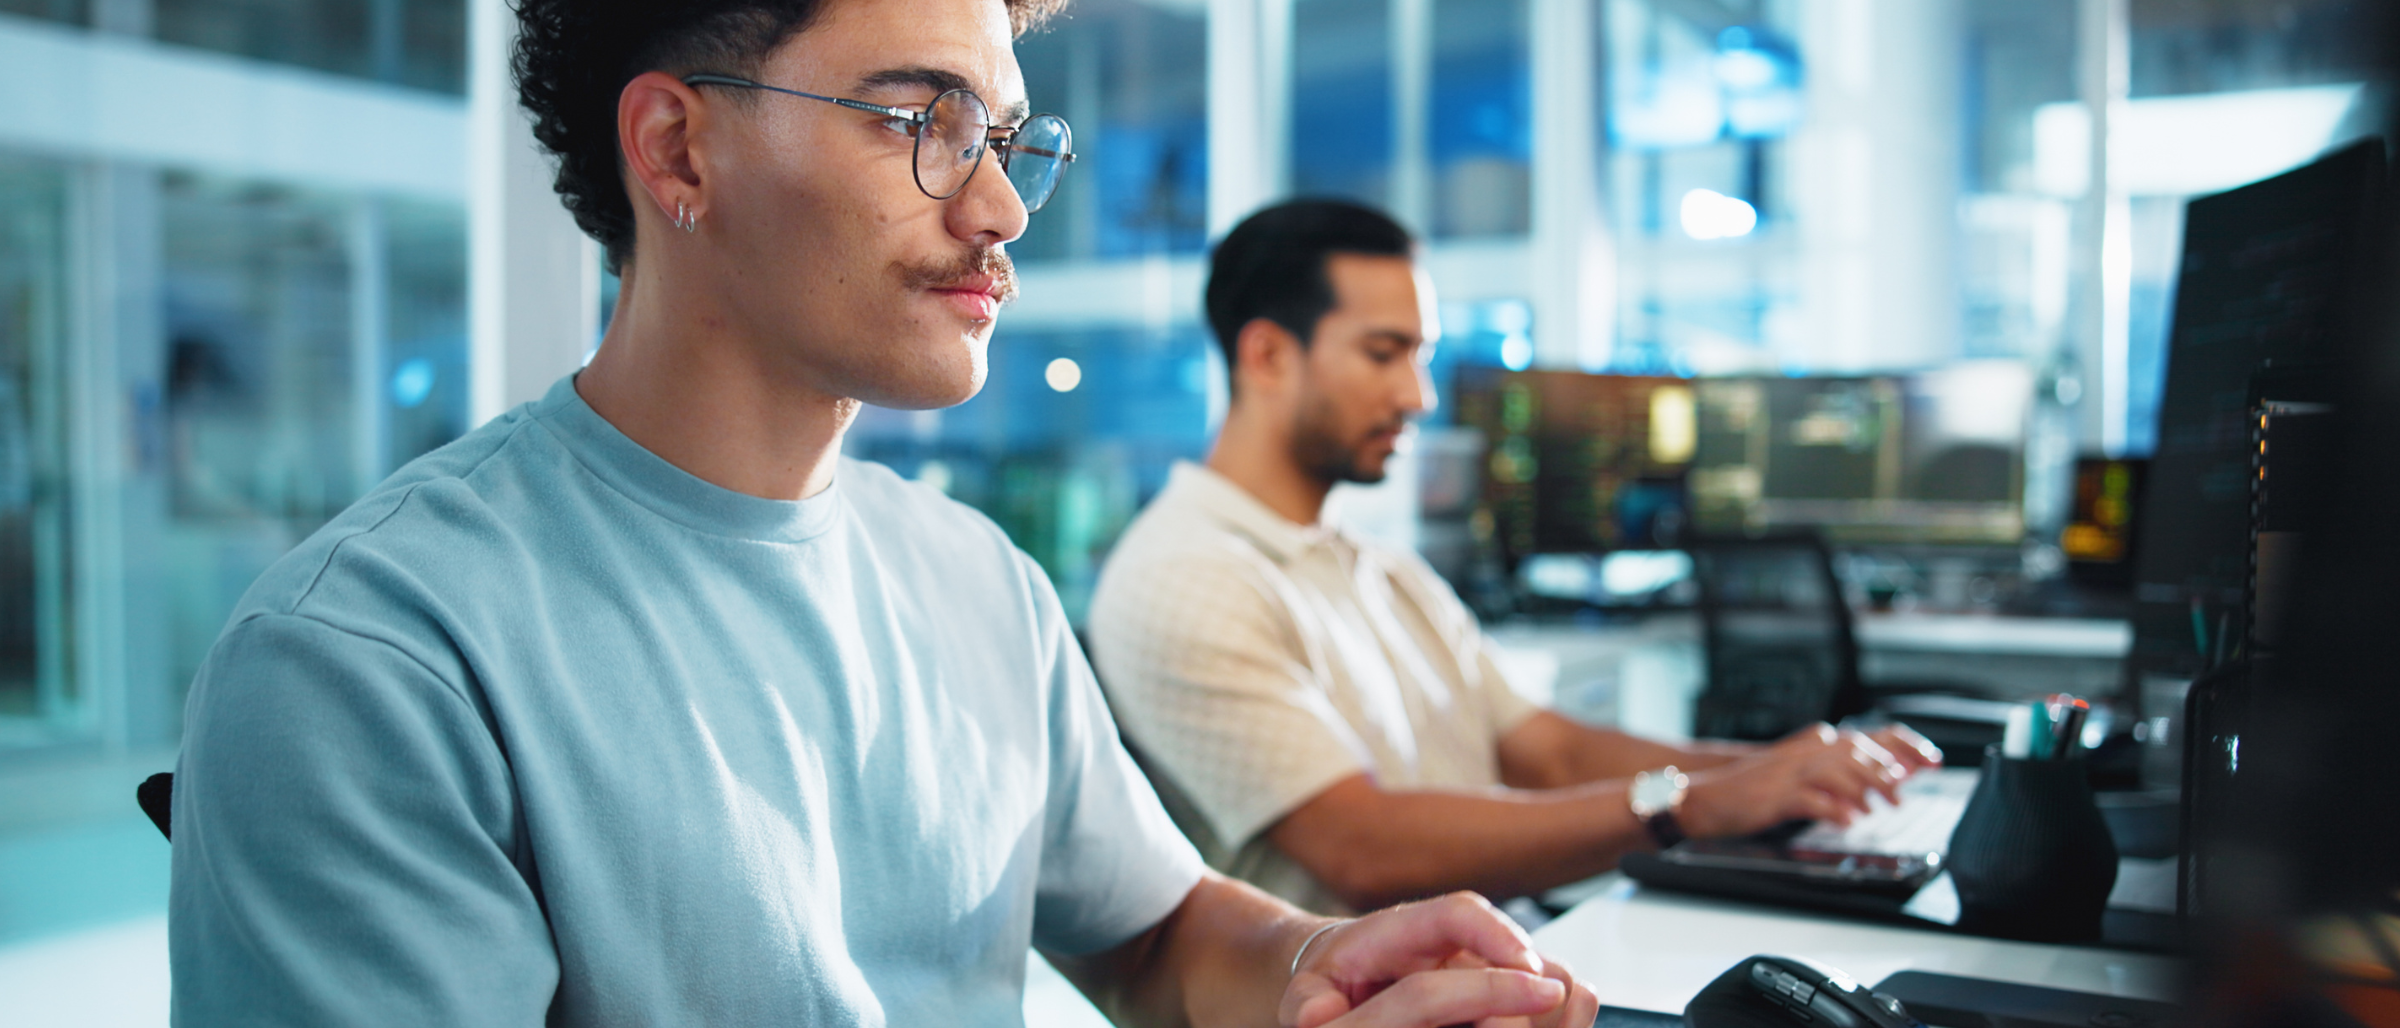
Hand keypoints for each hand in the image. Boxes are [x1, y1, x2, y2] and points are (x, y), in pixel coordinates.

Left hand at [1282, 893, 1599, 1027]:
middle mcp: (1455, 942)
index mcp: (1404, 931)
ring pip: (1545, 970)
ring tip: (1541, 1021)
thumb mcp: (1309, 992)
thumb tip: (1316, 1014)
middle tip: (1525, 1017)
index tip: (1523, 969)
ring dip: (1548, 1001)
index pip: (1460, 913)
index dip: (1498, 934)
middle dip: (1522, 984)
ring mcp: (1485, 963)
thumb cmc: (1334, 982)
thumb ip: (1309, 1001)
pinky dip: (1555, 1016)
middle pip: (1512, 949)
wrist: (1344, 976)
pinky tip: (1543, 1027)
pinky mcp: (1505, 989)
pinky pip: (1553, 996)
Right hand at [1678, 723, 1927, 837]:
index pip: (1869, 735)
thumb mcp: (1798, 777)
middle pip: (1860, 750)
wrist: (1703, 799)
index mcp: (1813, 743)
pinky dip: (1836, 810)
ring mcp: (1790, 772)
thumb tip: (1879, 782)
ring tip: (1882, 808)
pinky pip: (1814, 799)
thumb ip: (1835, 775)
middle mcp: (1804, 752)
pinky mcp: (1777, 795)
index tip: (1931, 759)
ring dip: (1867, 789)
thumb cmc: (1750, 792)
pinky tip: (1849, 821)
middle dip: (1890, 771)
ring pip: (1841, 771)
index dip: (1905, 745)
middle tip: (1903, 795)